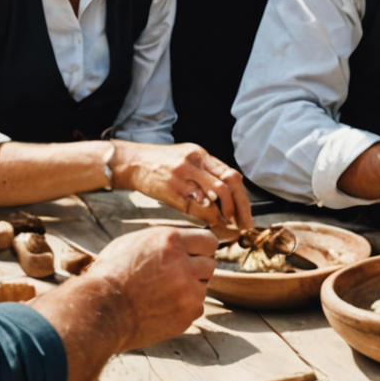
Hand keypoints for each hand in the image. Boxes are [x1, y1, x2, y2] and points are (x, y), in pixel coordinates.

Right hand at [77, 226, 217, 354]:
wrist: (100, 310)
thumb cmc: (111, 274)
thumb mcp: (134, 242)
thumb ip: (164, 240)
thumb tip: (187, 239)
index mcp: (171, 241)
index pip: (209, 240)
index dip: (200, 248)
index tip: (194, 255)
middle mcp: (184, 265)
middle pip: (209, 265)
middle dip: (195, 269)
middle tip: (174, 276)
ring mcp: (188, 292)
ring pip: (202, 287)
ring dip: (189, 289)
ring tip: (161, 293)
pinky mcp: (186, 315)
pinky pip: (196, 308)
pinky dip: (183, 308)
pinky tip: (162, 307)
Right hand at [109, 141, 253, 234]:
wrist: (132, 163)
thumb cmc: (161, 164)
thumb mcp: (186, 160)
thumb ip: (205, 174)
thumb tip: (227, 198)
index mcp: (201, 155)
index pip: (232, 175)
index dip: (243, 198)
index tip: (247, 215)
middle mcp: (195, 162)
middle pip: (229, 183)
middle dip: (240, 207)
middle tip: (244, 224)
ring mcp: (184, 175)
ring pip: (216, 194)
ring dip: (225, 214)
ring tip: (228, 226)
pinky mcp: (171, 189)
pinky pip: (196, 206)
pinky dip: (206, 217)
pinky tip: (210, 224)